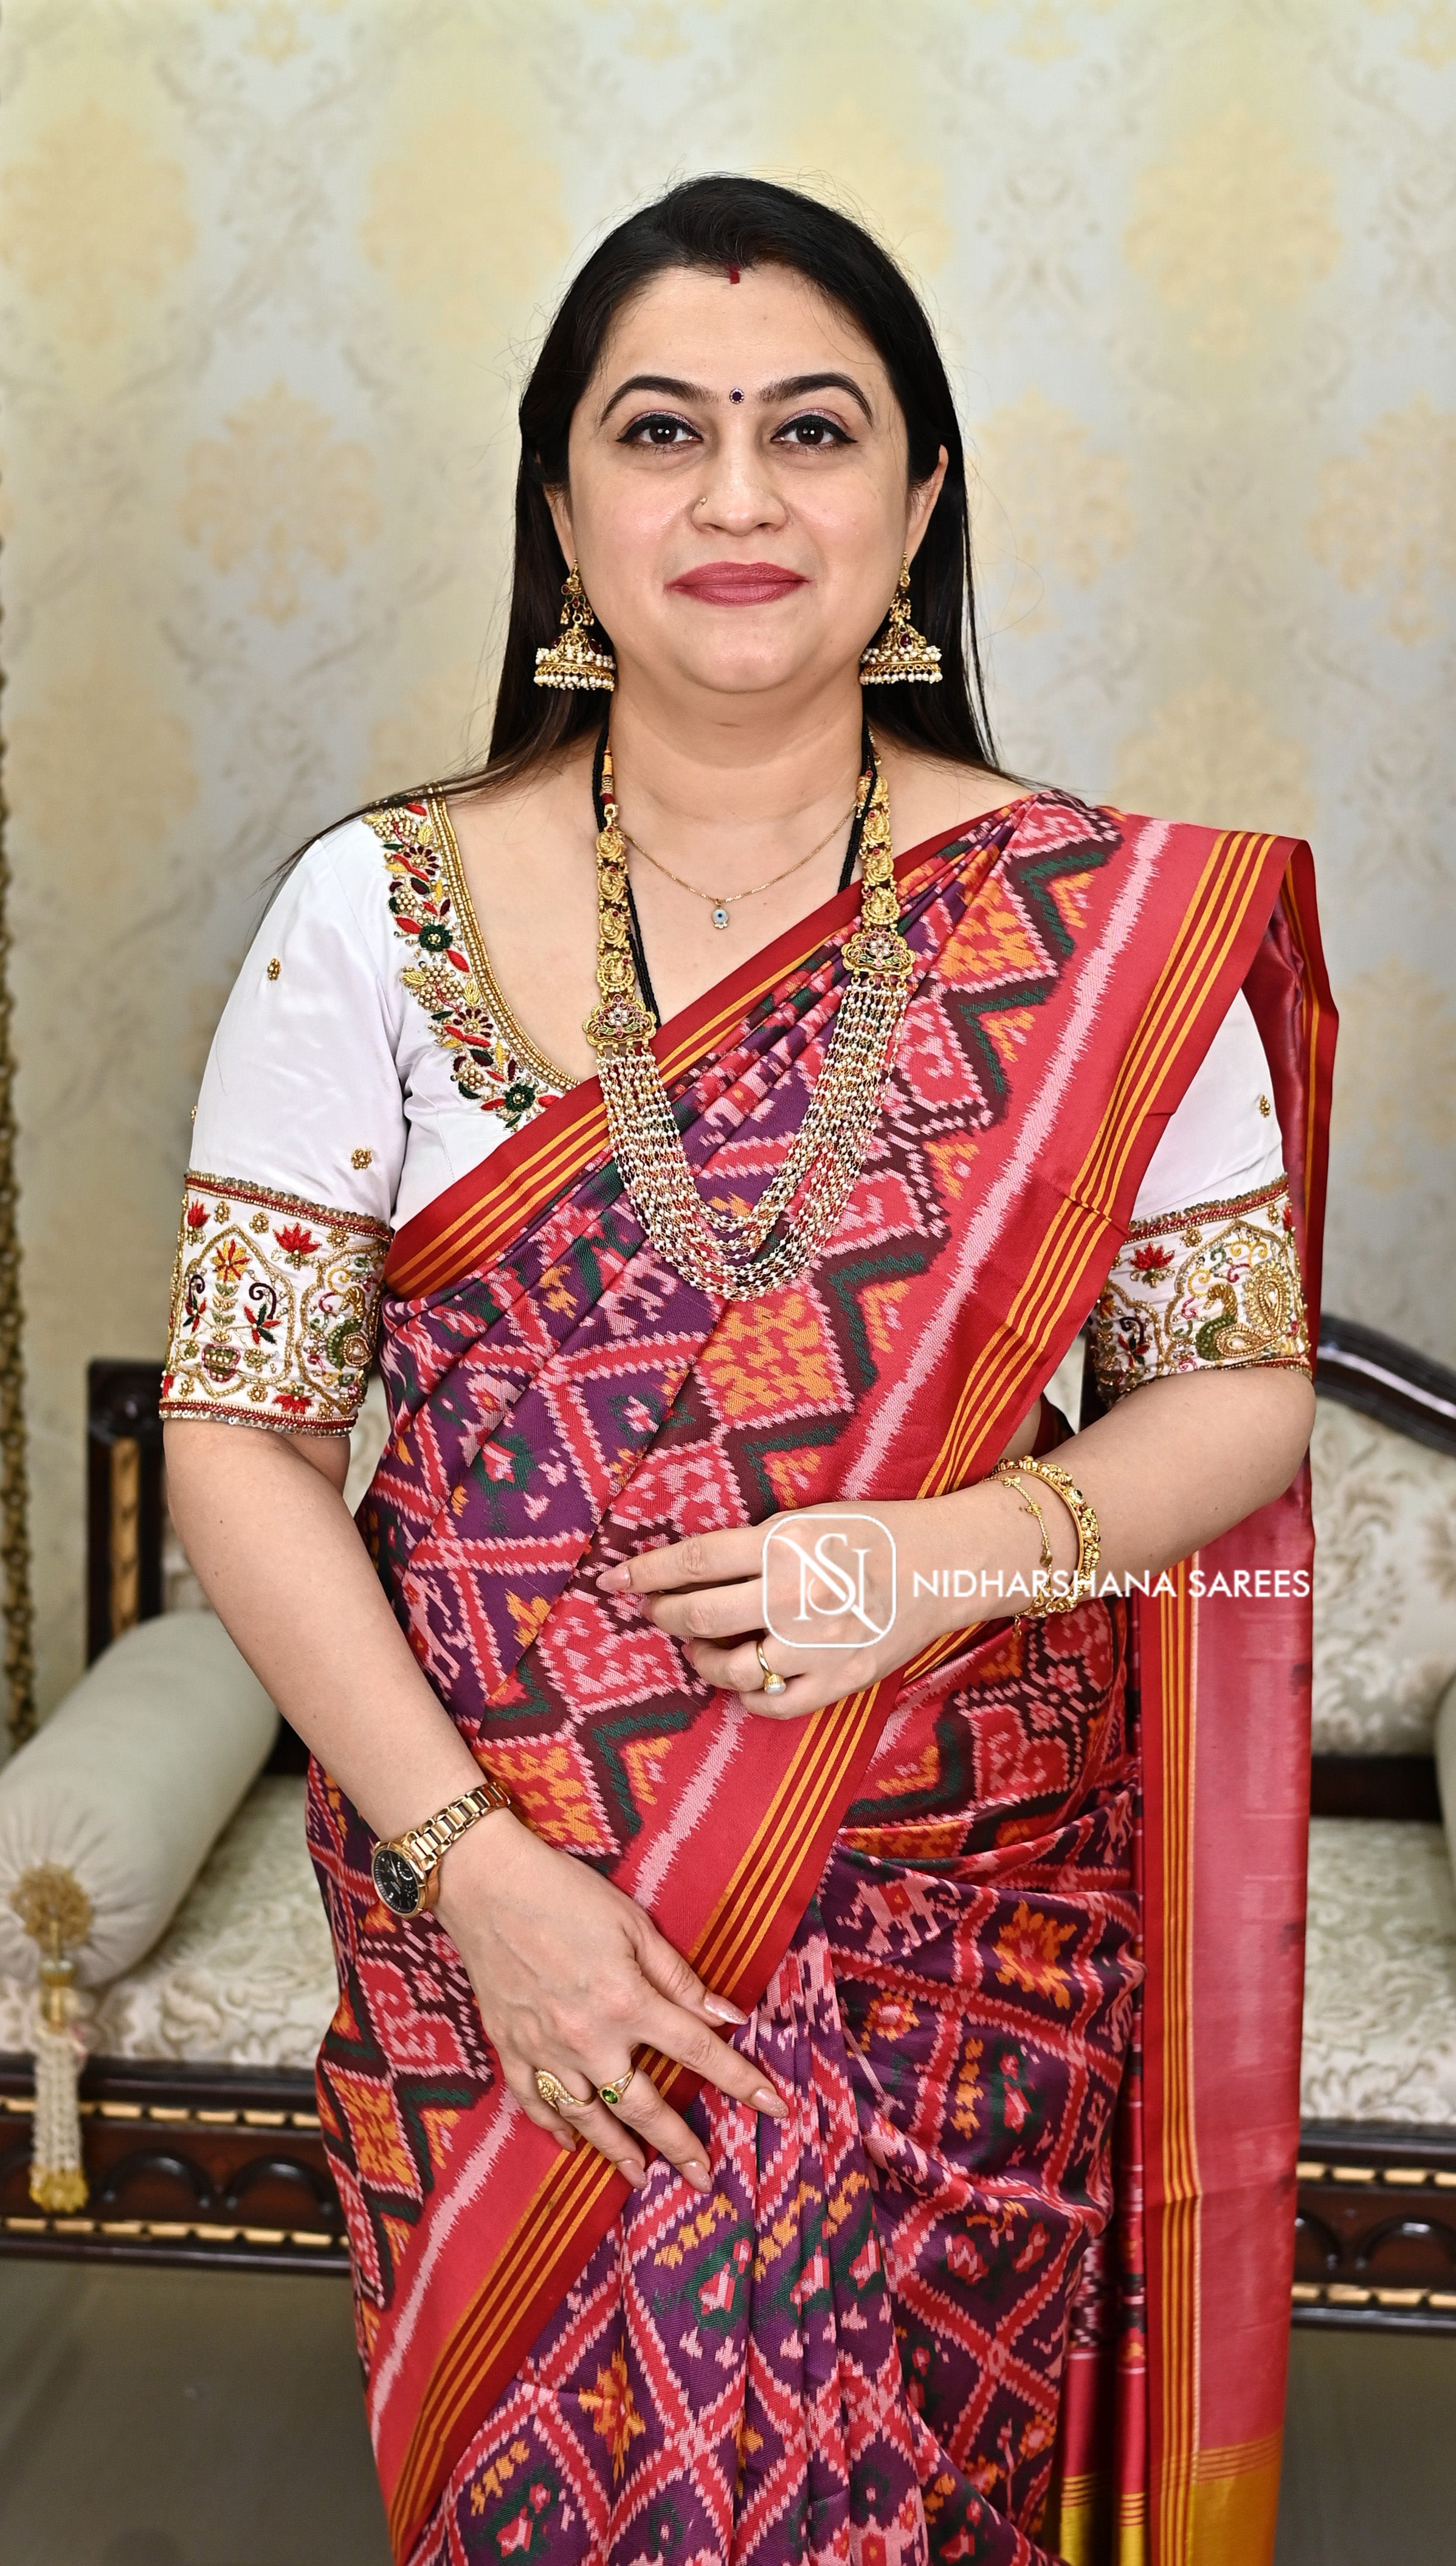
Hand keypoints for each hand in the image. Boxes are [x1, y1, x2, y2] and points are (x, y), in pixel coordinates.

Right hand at [434, 1813, 785, 2191]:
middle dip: (679, 2145)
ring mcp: (545, 2049)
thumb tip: (727, 2016)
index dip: (741, 2081)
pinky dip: (556, 2129)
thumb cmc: (565, 1894)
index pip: (697, 2050)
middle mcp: (589, 2037)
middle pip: (643, 2105)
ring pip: (589, 2117)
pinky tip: (573, 2146)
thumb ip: (679, 1977)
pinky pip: (536, 2103)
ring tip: (643, 2176)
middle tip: (704, 2177)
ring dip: (619, 2151)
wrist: (486, 1885)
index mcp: (627, 2000)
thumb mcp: (633, 1924)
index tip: (775, 2107)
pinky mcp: (511, 2049)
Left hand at [596, 1494, 1019, 1719]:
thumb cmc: (874, 1532)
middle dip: (662, 1614)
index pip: (694, 1560)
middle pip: (699, 1614)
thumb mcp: (810, 1516)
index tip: (613, 1579)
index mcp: (786, 1543)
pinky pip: (770, 1704)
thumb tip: (688, 1567)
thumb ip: (753, 1542)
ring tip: (701, 1647)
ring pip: (727, 1667)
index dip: (644, 1571)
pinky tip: (744, 1679)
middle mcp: (796, 1594)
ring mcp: (818, 1644)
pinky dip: (745, 1696)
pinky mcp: (839, 1680)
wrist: (946, 1565)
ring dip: (700, 1659)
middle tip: (654, 1610)